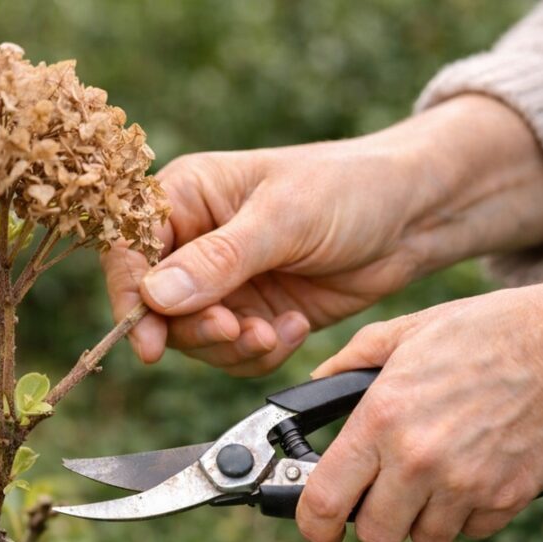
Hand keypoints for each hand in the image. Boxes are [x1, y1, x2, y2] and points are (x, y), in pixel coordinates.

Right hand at [104, 95, 542, 375]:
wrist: (413, 215)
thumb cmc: (349, 188)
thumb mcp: (284, 218)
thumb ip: (219, 260)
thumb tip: (155, 296)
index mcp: (185, 196)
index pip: (130, 248)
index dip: (129, 296)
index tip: (148, 340)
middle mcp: (193, 240)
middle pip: (156, 305)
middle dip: (195, 328)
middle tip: (235, 331)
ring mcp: (222, 282)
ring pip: (194, 338)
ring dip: (231, 347)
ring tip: (272, 332)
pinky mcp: (252, 312)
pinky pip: (233, 352)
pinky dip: (259, 353)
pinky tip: (293, 327)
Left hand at [297, 271, 542, 541]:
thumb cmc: (482, 333)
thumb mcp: (403, 333)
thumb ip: (348, 362)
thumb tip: (314, 385)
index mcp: (380, 419)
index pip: (324, 501)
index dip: (313, 522)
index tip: (317, 524)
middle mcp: (416, 460)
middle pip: (373, 534)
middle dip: (373, 517)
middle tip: (383, 489)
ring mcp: (463, 485)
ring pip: (422, 539)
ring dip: (421, 517)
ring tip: (432, 475)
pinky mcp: (505, 499)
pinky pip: (469, 530)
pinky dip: (465, 513)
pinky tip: (471, 472)